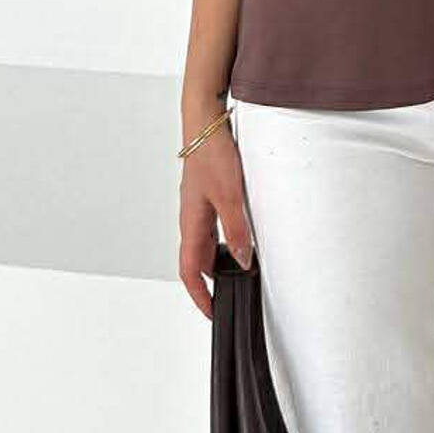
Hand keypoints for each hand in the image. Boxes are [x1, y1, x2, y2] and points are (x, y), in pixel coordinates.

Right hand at [178, 124, 253, 319]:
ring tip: (242, 265)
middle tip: (233, 290)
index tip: (212, 311)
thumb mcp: (230, 196)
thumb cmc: (211, 153)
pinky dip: (225, 236)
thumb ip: (237, 230)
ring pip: (206, 241)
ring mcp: (198, 204)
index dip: (200, 295)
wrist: (205, 121)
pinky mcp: (208, 191)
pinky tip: (242, 231)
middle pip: (198, 259)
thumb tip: (243, 260)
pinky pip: (213, 223)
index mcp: (191, 223)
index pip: (190, 271)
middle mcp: (191, 216)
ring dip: (220, 257)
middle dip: (212, 280)